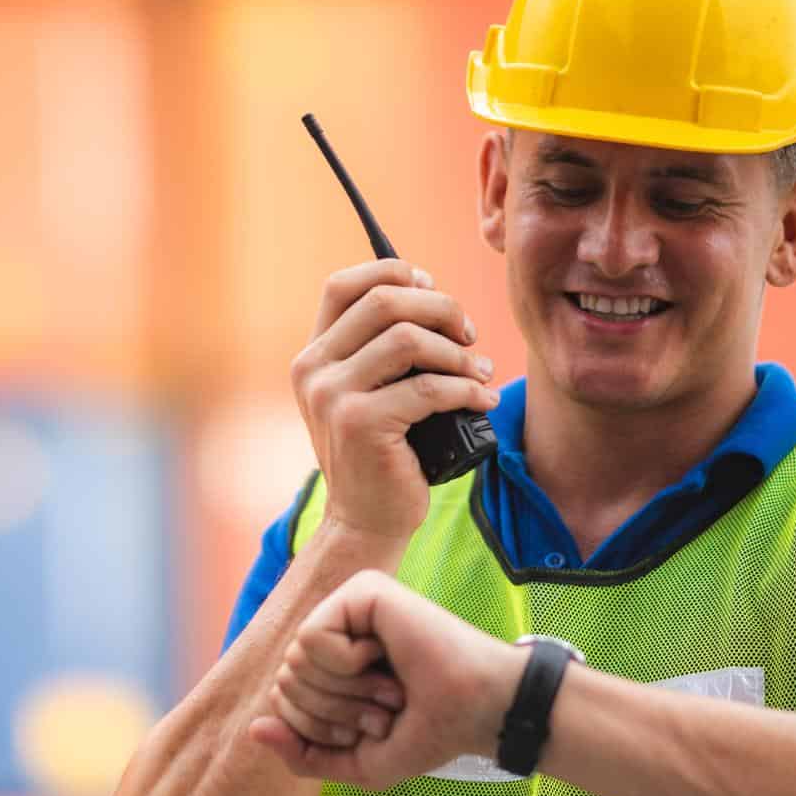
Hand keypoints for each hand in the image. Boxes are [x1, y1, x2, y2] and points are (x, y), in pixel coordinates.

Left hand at [248, 570, 520, 788]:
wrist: (480, 712)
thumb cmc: (429, 733)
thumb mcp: (358, 760)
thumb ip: (304, 753)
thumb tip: (254, 729)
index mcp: (335, 662)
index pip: (282, 699)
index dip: (320, 727)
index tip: (374, 726)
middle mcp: (338, 627)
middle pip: (285, 680)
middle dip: (332, 712)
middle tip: (385, 705)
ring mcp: (349, 605)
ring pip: (294, 661)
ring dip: (345, 691)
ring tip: (390, 686)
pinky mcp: (362, 590)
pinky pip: (312, 637)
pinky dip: (346, 664)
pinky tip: (383, 656)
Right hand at [291, 260, 498, 544]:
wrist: (365, 521)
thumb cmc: (382, 454)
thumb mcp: (368, 392)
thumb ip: (380, 348)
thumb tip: (427, 289)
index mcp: (313, 356)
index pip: (343, 285)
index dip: (393, 273)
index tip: (433, 290)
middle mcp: (313, 370)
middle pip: (384, 302)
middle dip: (440, 308)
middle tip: (468, 335)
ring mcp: (332, 396)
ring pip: (409, 339)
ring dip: (457, 352)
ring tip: (479, 371)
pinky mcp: (360, 424)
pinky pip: (429, 387)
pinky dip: (466, 388)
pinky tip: (481, 399)